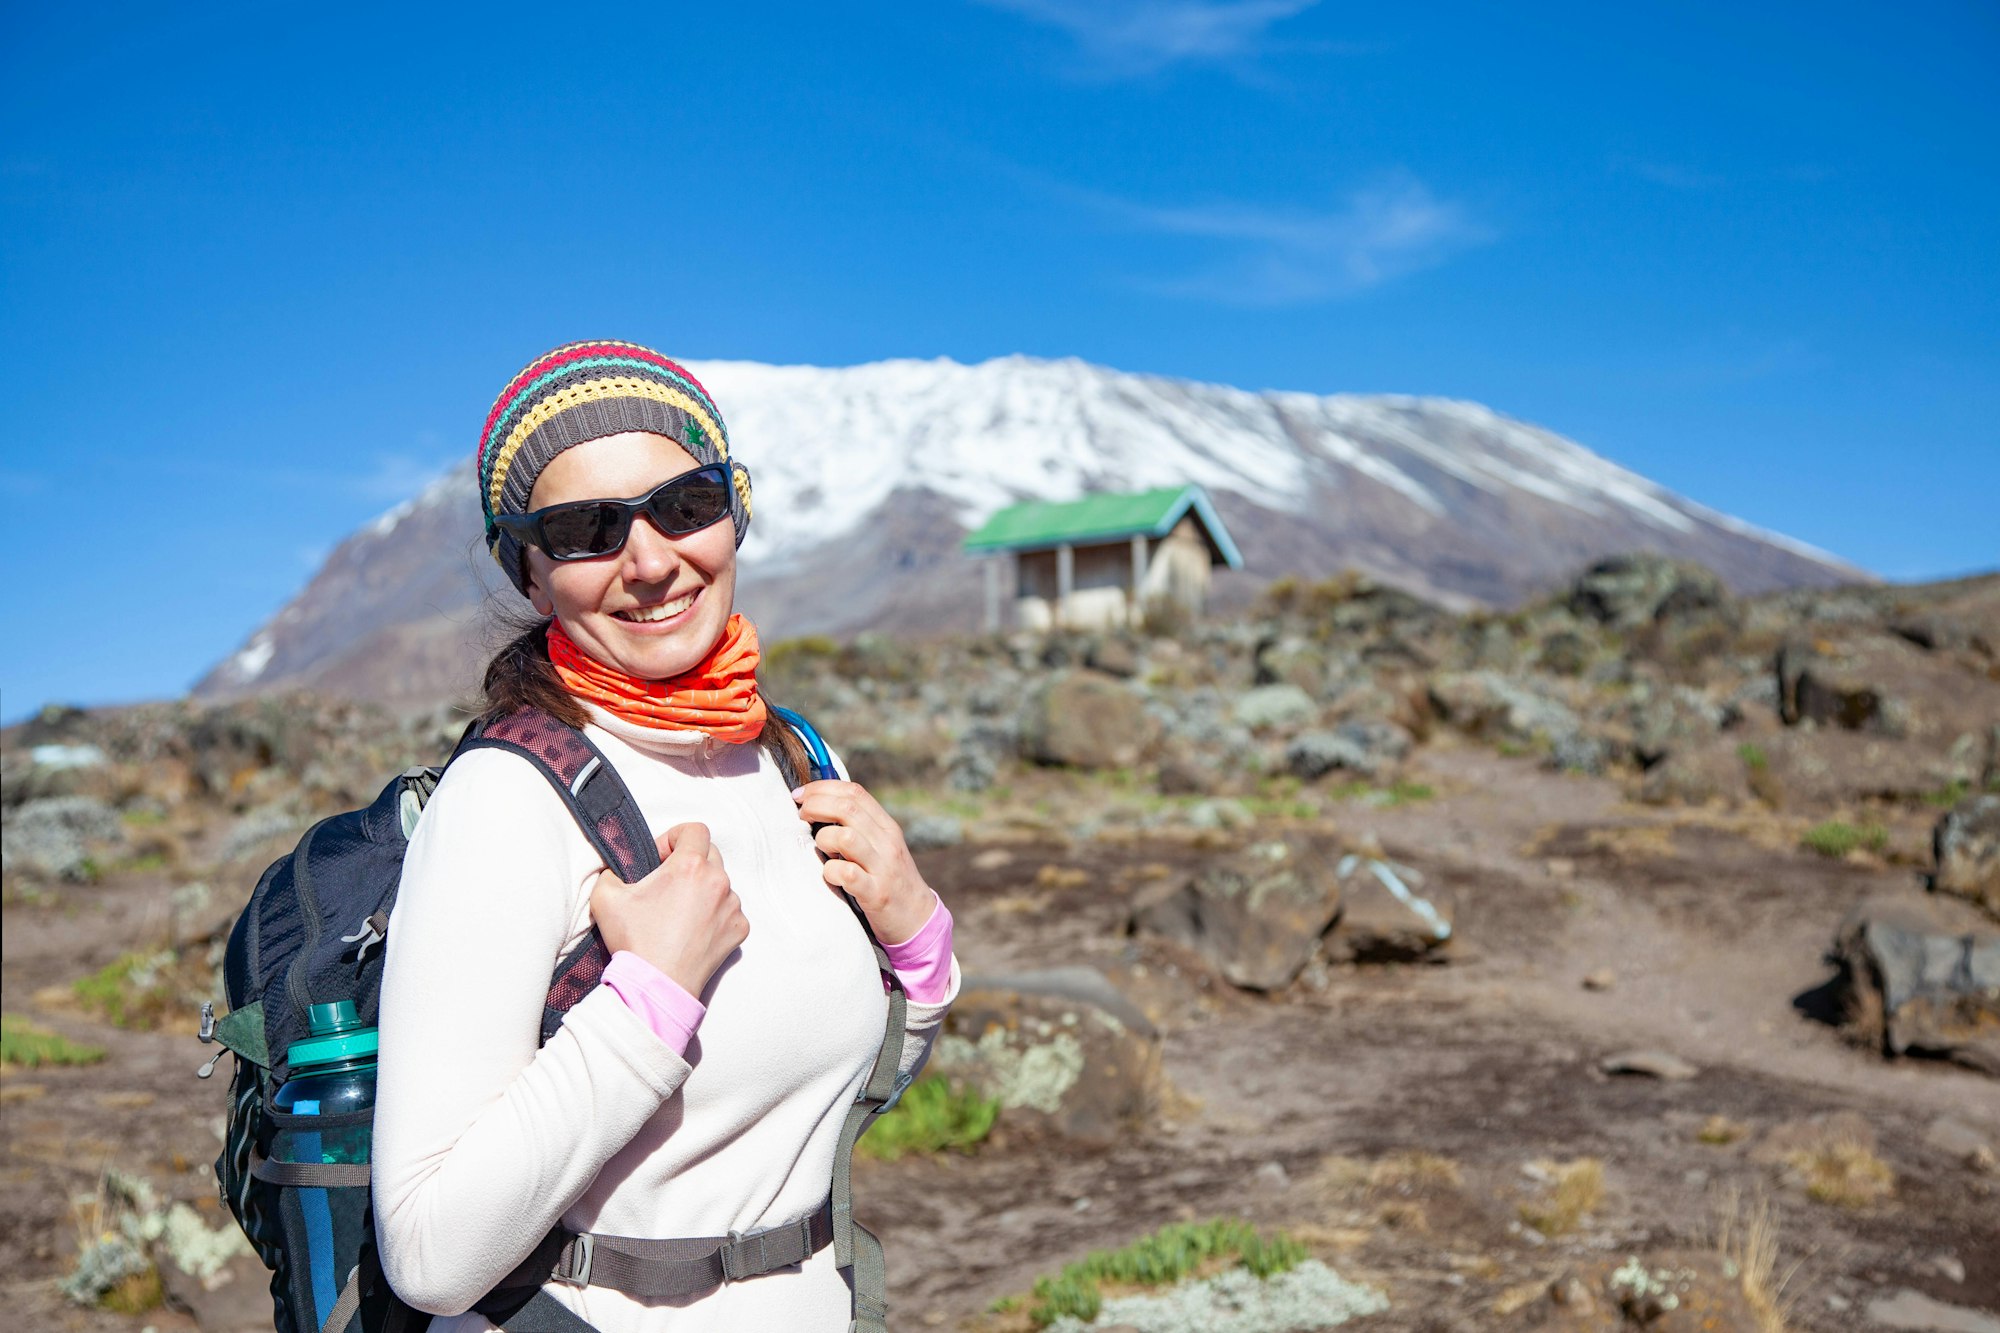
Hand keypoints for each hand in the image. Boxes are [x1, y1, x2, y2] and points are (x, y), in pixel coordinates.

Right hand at [589, 822, 747, 996]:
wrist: (656, 985)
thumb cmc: (634, 942)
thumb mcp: (605, 897)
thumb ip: (611, 871)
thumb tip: (617, 869)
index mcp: (690, 866)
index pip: (694, 830)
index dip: (674, 837)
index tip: (660, 858)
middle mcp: (718, 882)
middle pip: (710, 854)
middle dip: (689, 862)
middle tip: (667, 883)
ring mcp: (732, 906)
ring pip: (721, 883)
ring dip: (703, 889)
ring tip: (679, 911)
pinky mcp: (739, 929)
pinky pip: (729, 910)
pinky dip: (715, 914)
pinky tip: (693, 929)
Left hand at [792, 781, 937, 944]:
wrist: (917, 918)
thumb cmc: (888, 880)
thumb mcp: (881, 847)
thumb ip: (858, 827)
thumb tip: (820, 806)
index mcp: (887, 827)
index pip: (855, 793)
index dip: (823, 788)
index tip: (800, 794)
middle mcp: (887, 842)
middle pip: (846, 808)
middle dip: (815, 806)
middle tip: (800, 816)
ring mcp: (883, 868)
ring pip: (845, 837)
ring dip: (823, 839)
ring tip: (821, 850)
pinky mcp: (876, 893)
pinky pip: (846, 874)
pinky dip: (830, 872)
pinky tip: (830, 876)